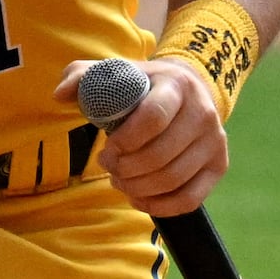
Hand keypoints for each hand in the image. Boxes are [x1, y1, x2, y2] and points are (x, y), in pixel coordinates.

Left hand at [54, 55, 227, 216]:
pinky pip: (190, 199)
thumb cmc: (141, 86)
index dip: (125, 140)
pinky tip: (139, 198)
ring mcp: (215, 141)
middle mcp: (204, 112)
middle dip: (126, 169)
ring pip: (173, 180)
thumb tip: (60, 95)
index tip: (108, 147)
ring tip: (120, 180)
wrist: (188, 91)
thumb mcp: (113, 72)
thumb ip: (82, 76)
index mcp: (177, 85)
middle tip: (109, 166)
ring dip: (138, 189)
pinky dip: (159, 206)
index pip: (154, 118)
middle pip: (161, 156)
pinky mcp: (219, 165)